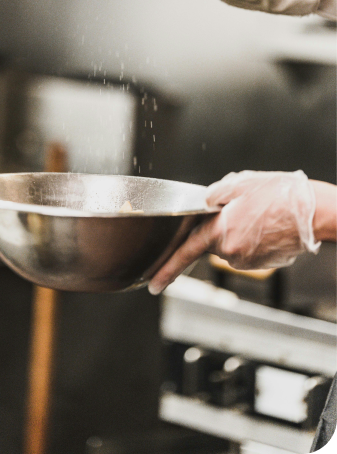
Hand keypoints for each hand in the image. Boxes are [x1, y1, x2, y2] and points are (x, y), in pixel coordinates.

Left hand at [148, 170, 320, 294]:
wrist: (314, 212)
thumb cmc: (280, 195)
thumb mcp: (240, 184)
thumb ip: (214, 195)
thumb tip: (203, 202)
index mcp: (220, 230)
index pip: (185, 252)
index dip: (167, 269)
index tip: (153, 283)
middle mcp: (231, 250)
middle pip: (212, 243)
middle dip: (221, 230)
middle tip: (244, 212)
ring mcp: (247, 261)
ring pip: (230, 247)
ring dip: (238, 233)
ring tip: (259, 217)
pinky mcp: (261, 265)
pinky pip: (246, 252)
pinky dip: (251, 241)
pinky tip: (266, 227)